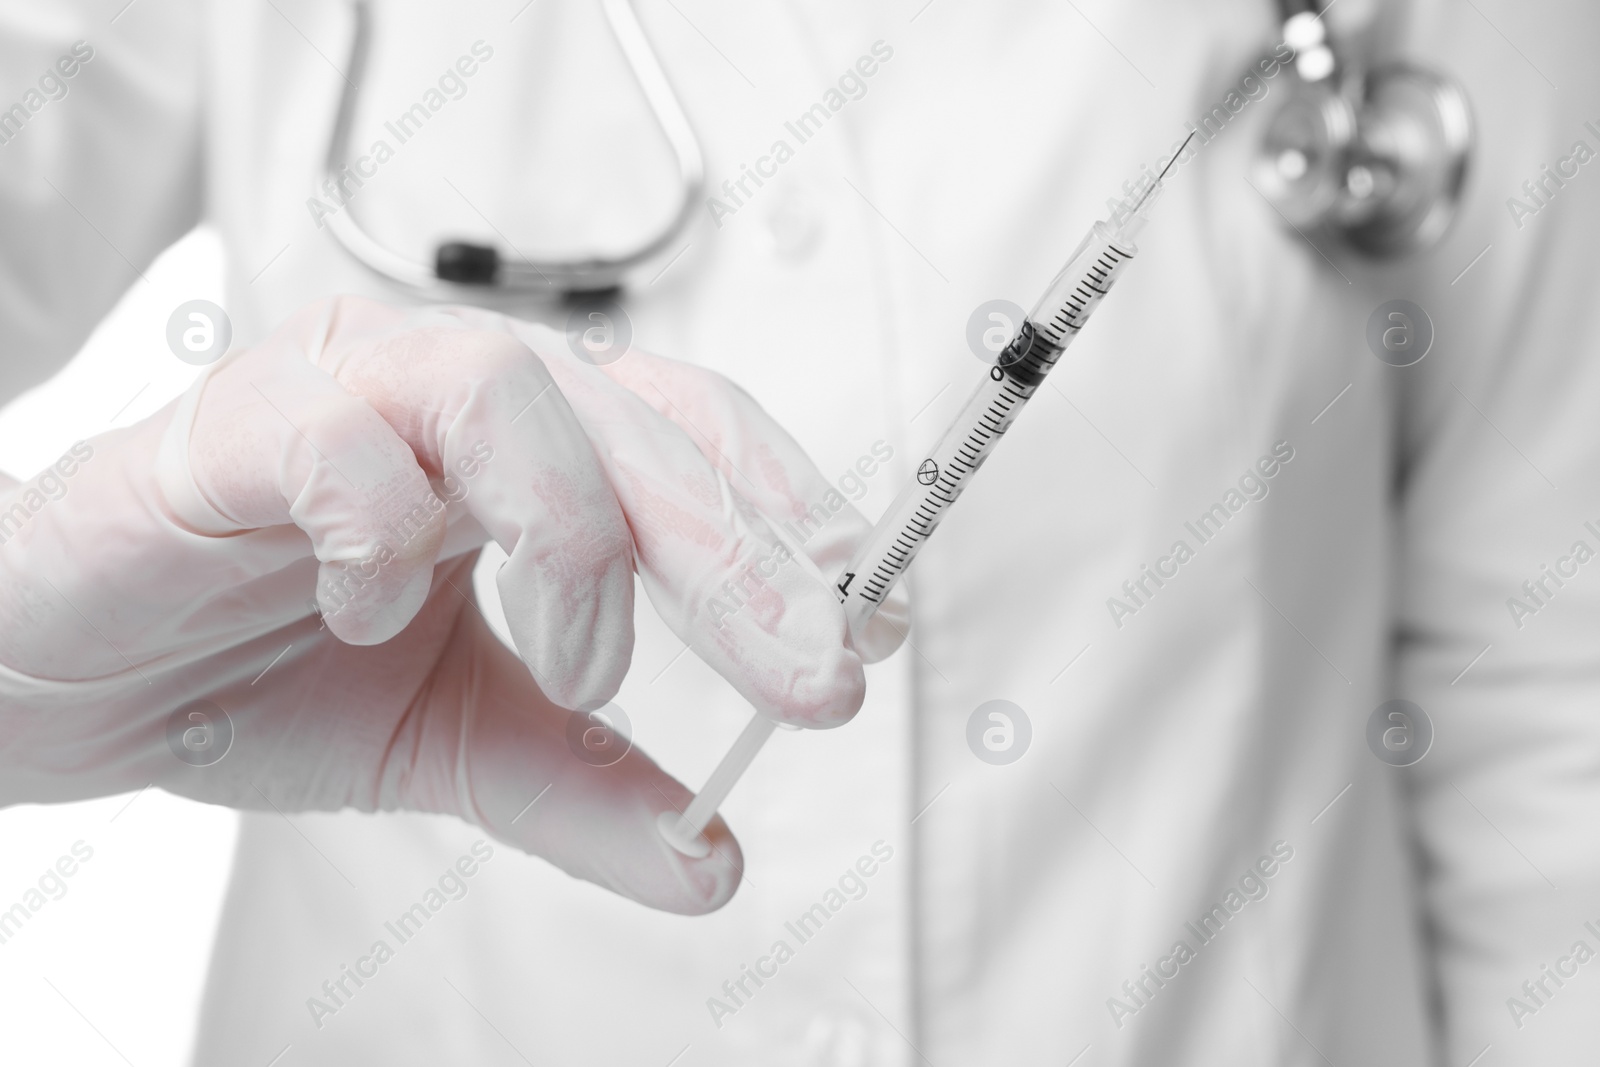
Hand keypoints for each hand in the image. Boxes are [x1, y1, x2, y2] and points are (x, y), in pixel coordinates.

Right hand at [0, 296, 906, 912]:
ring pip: (508, 390)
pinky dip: (384, 523)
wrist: (67, 673)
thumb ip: (580, 785)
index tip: (867, 626)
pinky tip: (378, 608)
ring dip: (577, 535)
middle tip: (816, 672)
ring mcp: (348, 395)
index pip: (695, 445)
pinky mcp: (232, 429)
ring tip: (586, 665)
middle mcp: (456, 401)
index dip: (789, 520)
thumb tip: (714, 856)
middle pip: (641, 425)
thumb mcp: (451, 741)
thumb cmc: (257, 666)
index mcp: (526, 453)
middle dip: (744, 555)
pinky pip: (337, 436)